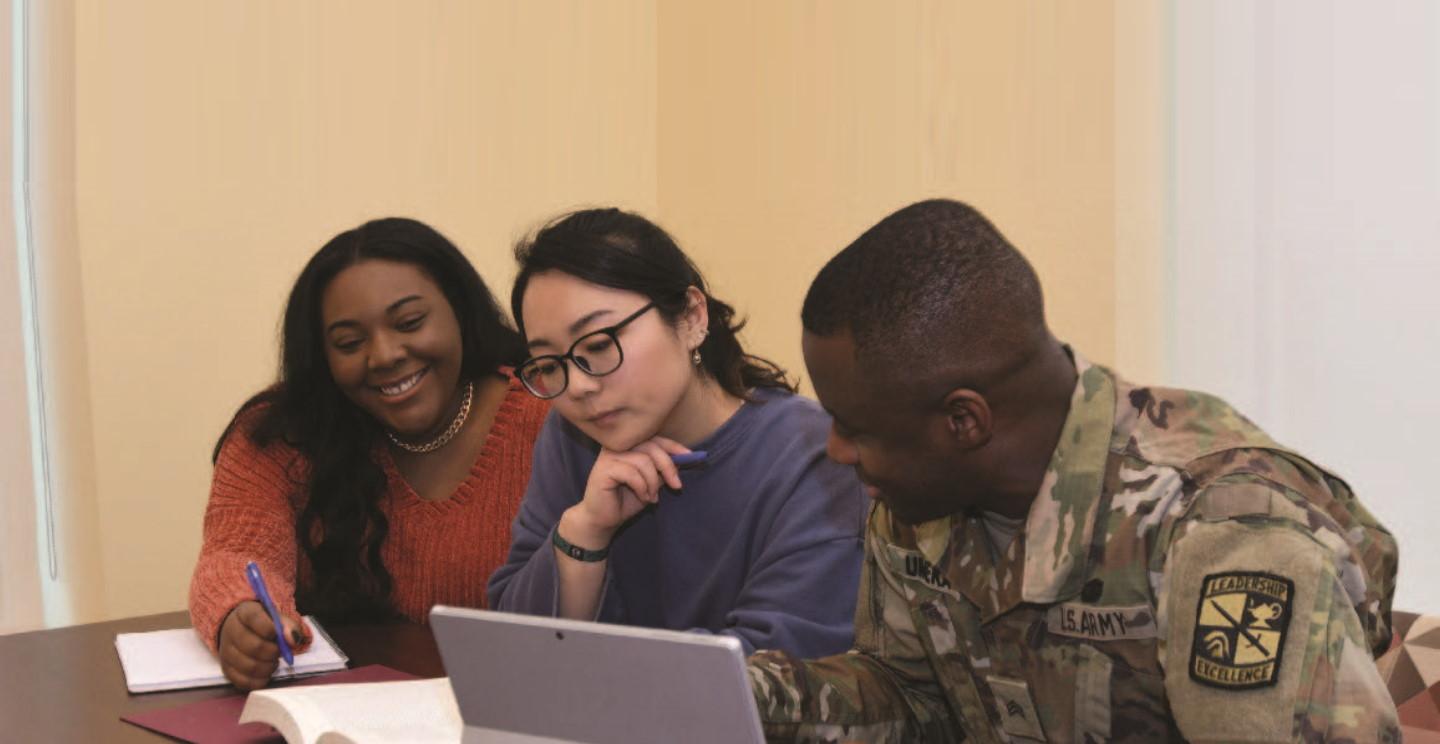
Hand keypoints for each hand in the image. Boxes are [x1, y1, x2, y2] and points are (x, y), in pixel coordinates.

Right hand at [218, 600, 310, 689]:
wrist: (241, 629)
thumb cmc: (263, 624)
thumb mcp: (276, 618)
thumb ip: (288, 626)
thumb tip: (293, 640)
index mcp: (244, 613)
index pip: (255, 618)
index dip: (271, 628)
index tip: (280, 634)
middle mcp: (231, 631)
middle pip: (255, 647)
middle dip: (274, 652)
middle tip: (280, 651)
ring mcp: (225, 652)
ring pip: (250, 667)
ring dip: (268, 667)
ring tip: (273, 662)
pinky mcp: (226, 669)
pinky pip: (243, 681)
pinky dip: (259, 680)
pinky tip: (265, 673)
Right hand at [560, 436, 691, 549]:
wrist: (603, 520)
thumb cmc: (626, 499)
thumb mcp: (651, 482)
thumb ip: (662, 469)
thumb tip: (684, 459)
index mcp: (628, 445)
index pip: (654, 438)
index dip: (673, 446)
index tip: (690, 457)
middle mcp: (617, 446)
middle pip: (651, 446)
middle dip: (668, 466)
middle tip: (676, 485)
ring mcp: (608, 456)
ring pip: (643, 461)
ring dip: (653, 482)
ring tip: (651, 496)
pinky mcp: (603, 469)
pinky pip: (632, 473)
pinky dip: (642, 487)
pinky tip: (642, 497)